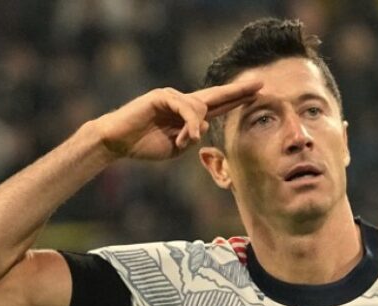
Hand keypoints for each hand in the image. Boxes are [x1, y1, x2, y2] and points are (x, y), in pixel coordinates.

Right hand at [92, 81, 261, 160]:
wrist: (117, 143)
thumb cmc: (145, 145)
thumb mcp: (176, 147)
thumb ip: (192, 137)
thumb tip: (205, 122)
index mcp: (189, 115)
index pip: (218, 105)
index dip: (237, 99)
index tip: (256, 95)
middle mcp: (183, 102)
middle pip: (216, 95)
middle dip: (238, 91)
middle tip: (260, 84)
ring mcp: (172, 97)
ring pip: (199, 107)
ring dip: (193, 128)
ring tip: (183, 141)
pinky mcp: (161, 97)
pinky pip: (184, 108)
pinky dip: (188, 124)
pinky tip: (187, 136)